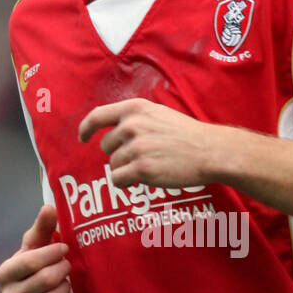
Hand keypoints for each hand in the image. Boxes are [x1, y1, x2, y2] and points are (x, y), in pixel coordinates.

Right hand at [0, 202, 80, 292]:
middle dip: (62, 270)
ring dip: (66, 289)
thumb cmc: (44, 266)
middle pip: (44, 281)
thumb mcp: (42, 246)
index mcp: (4, 274)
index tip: (65, 248)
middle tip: (69, 265)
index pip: (28, 262)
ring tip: (67, 282)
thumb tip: (49, 206)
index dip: (51, 253)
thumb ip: (43, 227)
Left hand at [78, 97, 221, 187]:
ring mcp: (136, 147)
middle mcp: (132, 125)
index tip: (82, 138)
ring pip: (113, 165)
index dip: (86, 128)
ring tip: (150, 166)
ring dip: (126, 170)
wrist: (210, 150)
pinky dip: (126, 183)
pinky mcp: (141, 168)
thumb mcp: (159, 114)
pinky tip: (142, 179)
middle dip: (119, 154)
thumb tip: (113, 131)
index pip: (97, 116)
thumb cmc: (187, 135)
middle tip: (142, 157)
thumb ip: (135, 118)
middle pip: (106, 146)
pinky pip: (117, 180)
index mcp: (135, 108)